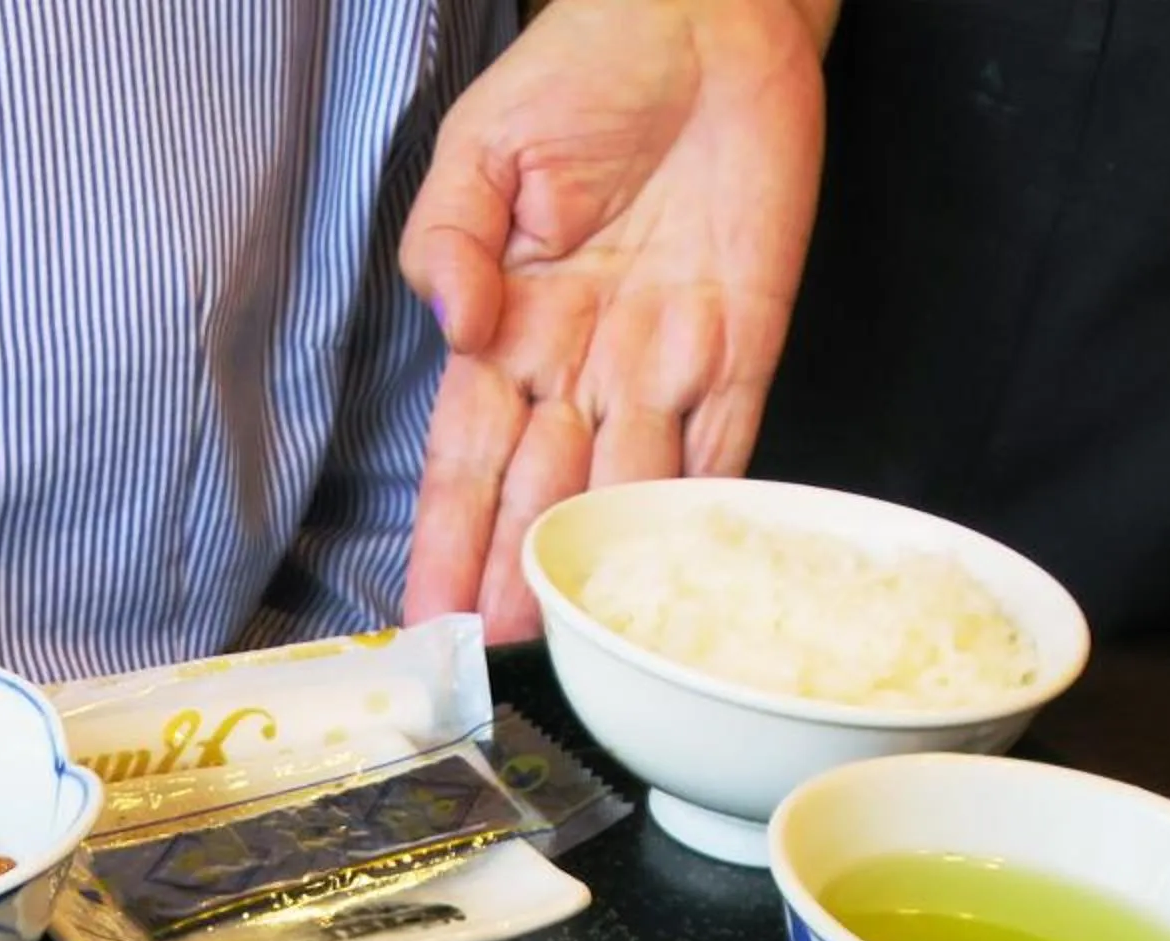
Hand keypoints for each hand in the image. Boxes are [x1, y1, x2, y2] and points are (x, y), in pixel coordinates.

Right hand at [399, 0, 833, 637]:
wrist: (707, 17)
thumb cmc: (585, 67)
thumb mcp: (482, 144)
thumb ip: (448, 234)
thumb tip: (448, 318)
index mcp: (509, 325)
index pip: (466, 452)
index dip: (446, 530)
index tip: (424, 602)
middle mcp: (582, 363)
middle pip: (537, 490)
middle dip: (509, 570)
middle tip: (486, 648)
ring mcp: (664, 361)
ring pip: (620, 487)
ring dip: (589, 564)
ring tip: (558, 635)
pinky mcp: (744, 345)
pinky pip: (723, 441)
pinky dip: (699, 507)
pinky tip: (671, 573)